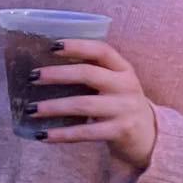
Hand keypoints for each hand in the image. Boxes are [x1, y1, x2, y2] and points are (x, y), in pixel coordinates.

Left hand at [30, 39, 158, 169]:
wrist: (151, 137)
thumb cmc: (119, 104)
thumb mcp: (113, 83)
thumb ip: (91, 72)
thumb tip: (45, 67)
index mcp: (123, 69)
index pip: (102, 50)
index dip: (77, 45)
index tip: (52, 45)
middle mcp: (126, 86)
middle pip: (88, 74)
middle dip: (57, 74)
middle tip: (32, 77)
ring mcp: (125, 109)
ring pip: (83, 104)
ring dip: (53, 106)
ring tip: (31, 109)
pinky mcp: (121, 131)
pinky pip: (86, 132)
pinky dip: (62, 134)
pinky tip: (44, 135)